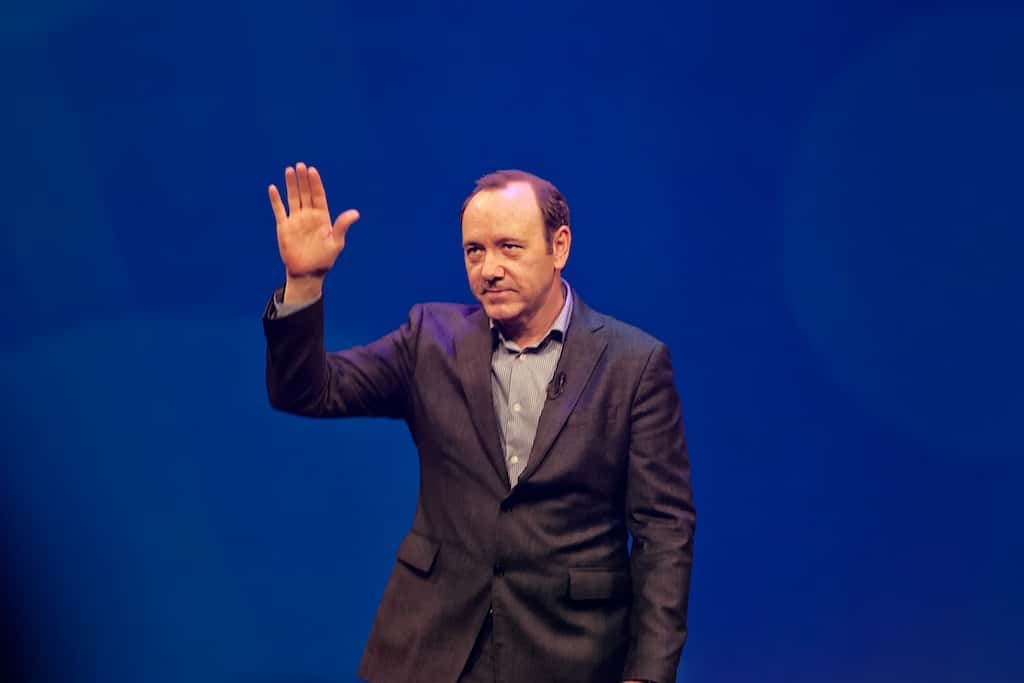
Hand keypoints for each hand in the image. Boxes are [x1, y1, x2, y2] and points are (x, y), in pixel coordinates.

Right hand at [268, 162, 359, 299]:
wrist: (307, 272)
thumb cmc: (325, 259)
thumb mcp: (336, 242)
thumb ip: (342, 226)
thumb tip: (355, 213)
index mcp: (322, 217)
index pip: (318, 196)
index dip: (315, 183)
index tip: (312, 171)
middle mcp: (309, 215)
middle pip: (305, 193)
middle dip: (303, 180)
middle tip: (300, 165)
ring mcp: (296, 220)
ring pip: (293, 198)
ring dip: (291, 185)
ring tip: (289, 170)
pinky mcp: (284, 227)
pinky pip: (279, 210)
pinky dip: (276, 200)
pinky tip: (273, 188)